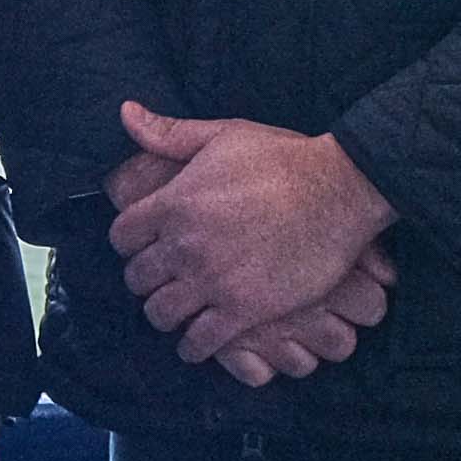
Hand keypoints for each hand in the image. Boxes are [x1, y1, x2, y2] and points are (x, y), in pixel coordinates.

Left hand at [106, 103, 397, 368]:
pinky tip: (198, 343)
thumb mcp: (223, 134)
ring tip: (178, 312)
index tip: (144, 247)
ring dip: (165, 315)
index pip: (122, 237)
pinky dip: (193, 347)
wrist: (339, 190)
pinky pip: (201, 342)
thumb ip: (169, 132)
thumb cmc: (283, 159)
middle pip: (137, 279)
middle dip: (146, 281)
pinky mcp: (244, 309)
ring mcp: (213, 280)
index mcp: (174, 203)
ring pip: (161, 314)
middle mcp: (185, 245)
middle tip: (162, 281)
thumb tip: (125, 112)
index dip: (129, 244)